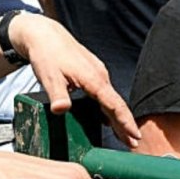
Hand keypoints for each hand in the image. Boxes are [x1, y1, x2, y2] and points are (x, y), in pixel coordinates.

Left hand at [11, 13, 140, 148]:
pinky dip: (109, 108)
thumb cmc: (47, 55)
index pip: (114, 104)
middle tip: (133, 143)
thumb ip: (58, 94)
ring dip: (118, 118)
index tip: (135, 135)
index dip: (125, 121)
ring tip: (124, 136)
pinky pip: (105, 94)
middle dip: (126, 124)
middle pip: (116, 104)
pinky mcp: (92, 73)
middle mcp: (100, 75)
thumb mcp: (49, 76)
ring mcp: (97, 73)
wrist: (45, 35)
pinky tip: (107, 120)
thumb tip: (61, 110)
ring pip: (111, 99)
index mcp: (93, 78)